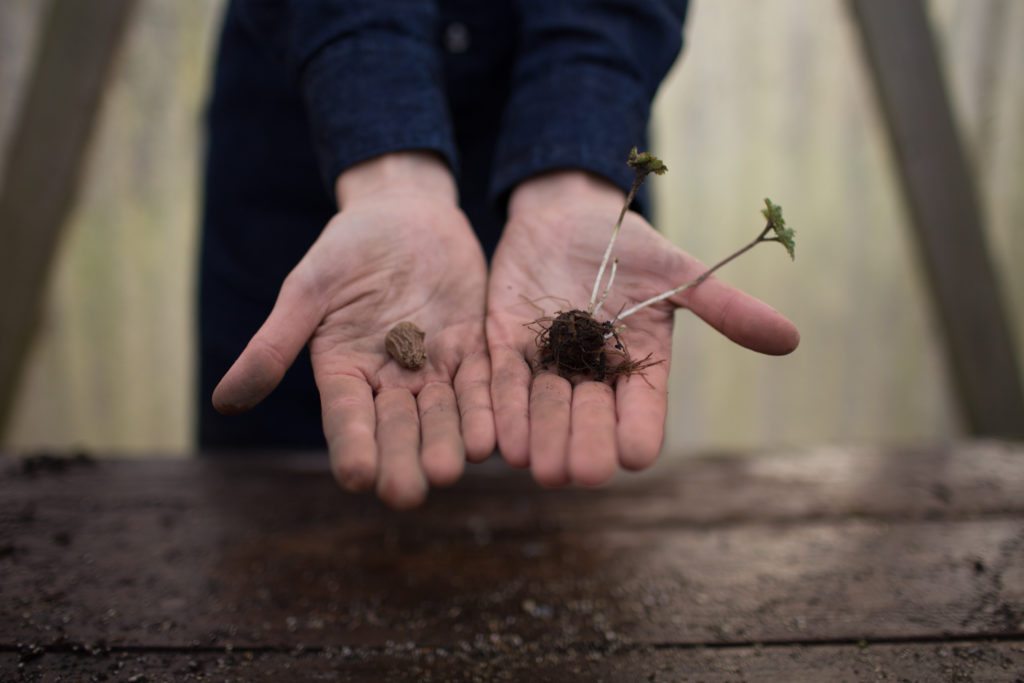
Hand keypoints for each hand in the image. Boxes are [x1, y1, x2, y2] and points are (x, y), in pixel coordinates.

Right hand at [212, 153, 493, 507]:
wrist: (405, 212)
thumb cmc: (347, 247)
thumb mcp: (307, 289)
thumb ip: (275, 345)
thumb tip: (224, 401)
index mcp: (343, 372)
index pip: (346, 419)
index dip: (351, 446)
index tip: (355, 477)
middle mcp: (388, 381)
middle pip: (397, 428)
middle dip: (402, 460)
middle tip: (408, 493)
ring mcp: (433, 369)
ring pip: (441, 415)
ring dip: (446, 443)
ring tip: (450, 471)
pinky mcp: (471, 351)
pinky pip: (480, 385)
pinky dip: (484, 410)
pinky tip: (491, 437)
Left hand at [487, 171, 798, 486]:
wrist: (565, 216)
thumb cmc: (628, 247)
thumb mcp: (677, 272)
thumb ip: (723, 307)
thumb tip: (791, 339)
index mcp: (639, 366)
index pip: (642, 413)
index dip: (638, 434)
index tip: (634, 454)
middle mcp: (592, 378)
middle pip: (590, 425)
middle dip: (586, 447)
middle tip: (581, 472)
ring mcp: (547, 368)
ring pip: (544, 415)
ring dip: (543, 440)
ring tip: (538, 465)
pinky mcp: (505, 352)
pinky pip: (503, 388)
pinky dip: (503, 415)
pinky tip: (502, 442)